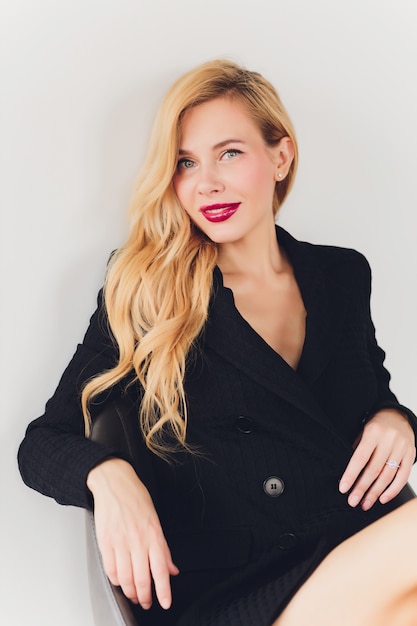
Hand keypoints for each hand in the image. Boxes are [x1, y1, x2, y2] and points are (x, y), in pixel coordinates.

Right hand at [87, 458, 178, 609]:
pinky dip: (116, 581)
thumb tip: (172, 569)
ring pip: (125, 578)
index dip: (163, 590)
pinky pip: (110, 569)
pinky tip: (120, 582)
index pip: (160, 570)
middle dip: (145, 597)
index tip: (165, 602)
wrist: (114, 483)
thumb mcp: (155, 520)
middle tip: (146, 602)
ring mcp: (120, 542)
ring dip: (130, 592)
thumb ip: (163, 547)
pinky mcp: (105, 542)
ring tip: (134, 595)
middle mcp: (137, 540)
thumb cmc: (135, 498)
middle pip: (141, 578)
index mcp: (153, 534)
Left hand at [339, 409, 414, 509]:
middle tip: (353, 501)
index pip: (360, 457)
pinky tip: (382, 498)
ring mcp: (402, 448)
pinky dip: (393, 490)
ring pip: (388, 476)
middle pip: (374, 469)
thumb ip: (358, 450)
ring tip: (365, 503)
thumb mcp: (363, 432)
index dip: (351, 475)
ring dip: (375, 493)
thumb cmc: (376, 427)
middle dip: (362, 488)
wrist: (398, 416)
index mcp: (373, 432)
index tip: (343, 488)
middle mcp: (389, 440)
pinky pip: (402, 476)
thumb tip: (349, 475)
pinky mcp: (411, 454)